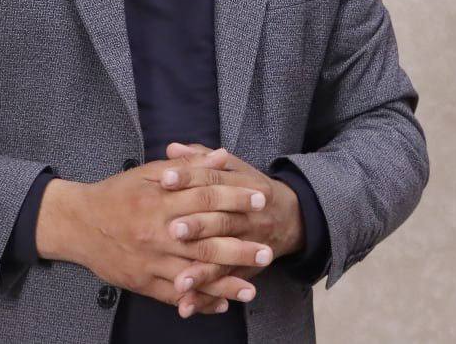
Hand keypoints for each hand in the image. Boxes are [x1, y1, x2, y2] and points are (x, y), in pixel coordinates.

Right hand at [34, 150, 273, 313]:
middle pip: (204, 242)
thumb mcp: (148, 173)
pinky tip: (221, 304)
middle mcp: (157, 233)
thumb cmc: (116, 194)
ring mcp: (150, 261)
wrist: (77, 223)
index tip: (260, 200)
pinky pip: (174, 295)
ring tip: (251, 289)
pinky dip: (198, 301)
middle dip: (238, 248)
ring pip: (193, 274)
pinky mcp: (142, 282)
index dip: (234, 198)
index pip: (204, 198)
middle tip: (267, 251)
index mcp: (160, 201)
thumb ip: (186, 167)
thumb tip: (221, 155)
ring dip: (224, 283)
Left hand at [160, 142, 305, 318]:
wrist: (291, 217)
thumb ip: (202, 159)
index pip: (214, 179)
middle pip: (222, 219)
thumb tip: (173, 148)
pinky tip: (186, 306)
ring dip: (201, 271)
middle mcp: (248, 215)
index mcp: (242, 185)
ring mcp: (250, 244)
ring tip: (179, 280)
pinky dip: (207, 297)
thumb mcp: (233, 168)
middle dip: (198, 226)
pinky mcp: (247, 268)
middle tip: (173, 230)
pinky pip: (227, 284)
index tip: (165, 179)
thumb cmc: (250, 189)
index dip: (189, 178)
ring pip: (225, 256)